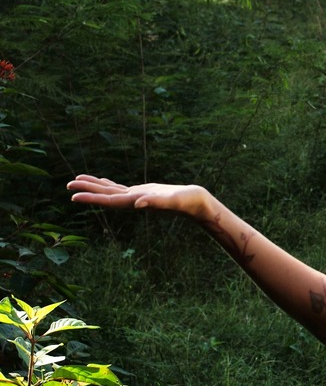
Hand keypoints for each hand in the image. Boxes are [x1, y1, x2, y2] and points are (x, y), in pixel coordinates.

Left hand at [68, 175, 210, 218]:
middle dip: (87, 191)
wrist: (197, 203)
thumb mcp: (171, 201)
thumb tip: (137, 204)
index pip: (109, 201)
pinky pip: (121, 187)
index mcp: (136, 202)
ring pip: (111, 190)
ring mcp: (137, 196)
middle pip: (106, 195)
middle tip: (68, 186)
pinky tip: (103, 182)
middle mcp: (133, 201)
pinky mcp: (142, 191)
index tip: (74, 196)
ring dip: (95, 186)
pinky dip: (109, 184)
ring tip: (78, 180)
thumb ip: (155, 202)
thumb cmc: (187, 202)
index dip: (91, 198)